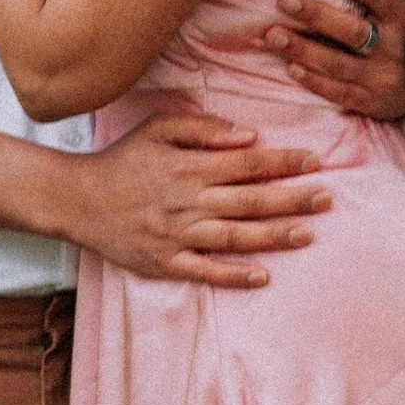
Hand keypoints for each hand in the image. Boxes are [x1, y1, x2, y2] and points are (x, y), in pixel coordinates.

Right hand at [65, 108, 331, 285]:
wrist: (76, 200)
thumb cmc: (122, 160)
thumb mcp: (157, 128)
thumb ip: (203, 129)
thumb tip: (248, 136)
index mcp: (189, 167)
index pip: (246, 163)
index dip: (282, 162)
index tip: (314, 161)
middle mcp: (188, 201)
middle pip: (249, 200)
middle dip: (292, 198)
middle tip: (328, 197)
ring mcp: (177, 235)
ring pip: (235, 237)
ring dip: (274, 236)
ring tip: (308, 234)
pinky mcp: (165, 262)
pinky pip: (206, 271)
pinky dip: (235, 275)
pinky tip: (264, 275)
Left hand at [260, 0, 404, 121]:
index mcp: (404, 18)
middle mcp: (393, 49)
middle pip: (352, 31)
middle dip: (317, 15)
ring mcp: (379, 78)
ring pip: (338, 65)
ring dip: (303, 50)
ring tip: (272, 35)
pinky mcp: (368, 101)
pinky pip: (338, 93)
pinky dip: (314, 82)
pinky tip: (290, 69)